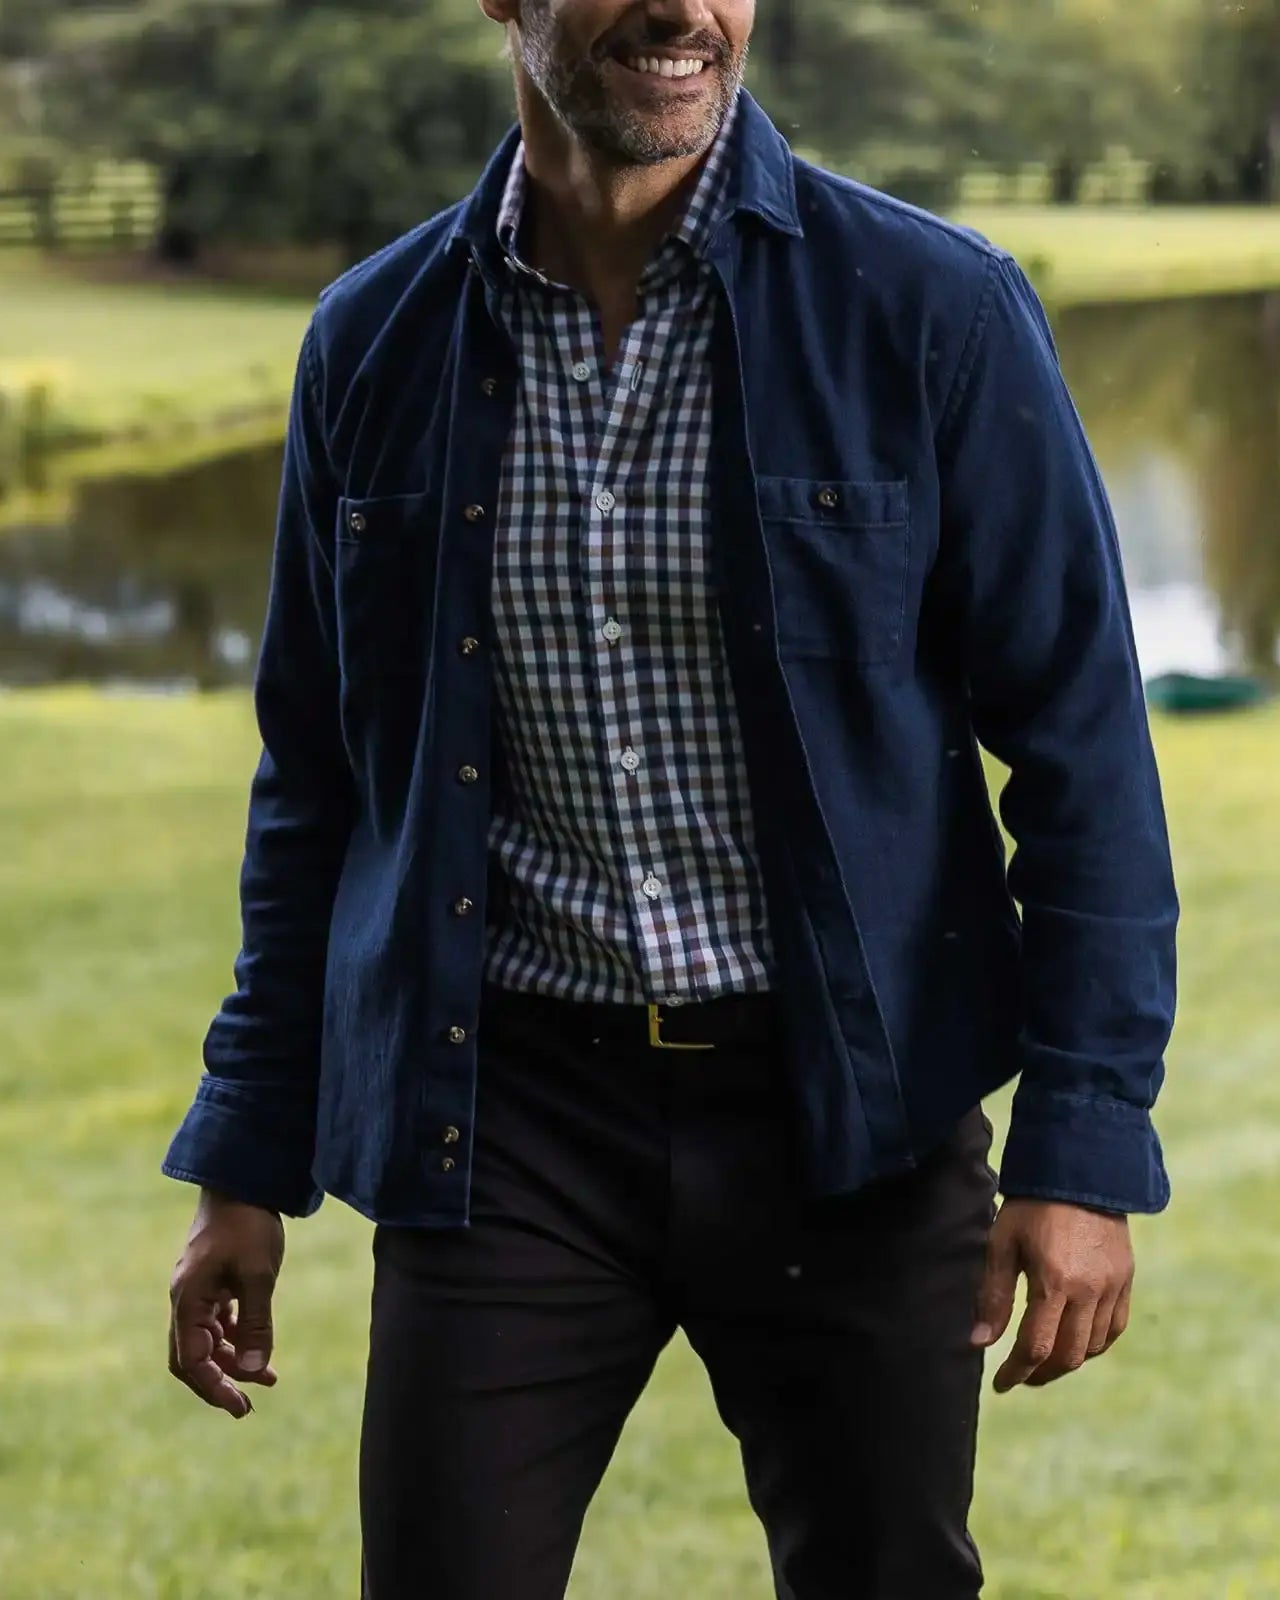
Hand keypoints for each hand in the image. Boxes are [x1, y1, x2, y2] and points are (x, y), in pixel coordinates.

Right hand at [168, 1188, 284, 1418]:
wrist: (243, 1180)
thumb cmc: (249, 1225)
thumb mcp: (259, 1276)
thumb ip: (256, 1323)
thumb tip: (256, 1370)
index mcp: (188, 1300)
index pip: (191, 1362)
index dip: (214, 1389)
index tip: (241, 1407)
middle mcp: (185, 1299)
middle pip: (191, 1357)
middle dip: (218, 1383)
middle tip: (247, 1407)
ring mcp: (197, 1290)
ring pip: (206, 1340)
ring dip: (232, 1361)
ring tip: (267, 1379)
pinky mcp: (211, 1280)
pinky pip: (217, 1321)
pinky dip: (236, 1337)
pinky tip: (259, 1348)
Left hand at [971, 1198, 1132, 1391]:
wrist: (1079, 1171)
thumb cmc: (1032, 1206)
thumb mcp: (1003, 1244)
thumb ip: (993, 1295)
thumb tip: (979, 1341)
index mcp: (1054, 1282)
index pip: (1036, 1347)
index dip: (1016, 1372)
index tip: (1001, 1384)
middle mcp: (1089, 1291)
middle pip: (1068, 1355)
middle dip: (1042, 1373)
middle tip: (1021, 1375)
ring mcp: (1112, 1286)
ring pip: (1094, 1347)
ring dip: (1068, 1361)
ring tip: (1044, 1360)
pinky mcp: (1126, 1279)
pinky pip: (1114, 1328)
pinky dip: (1096, 1344)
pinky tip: (1077, 1343)